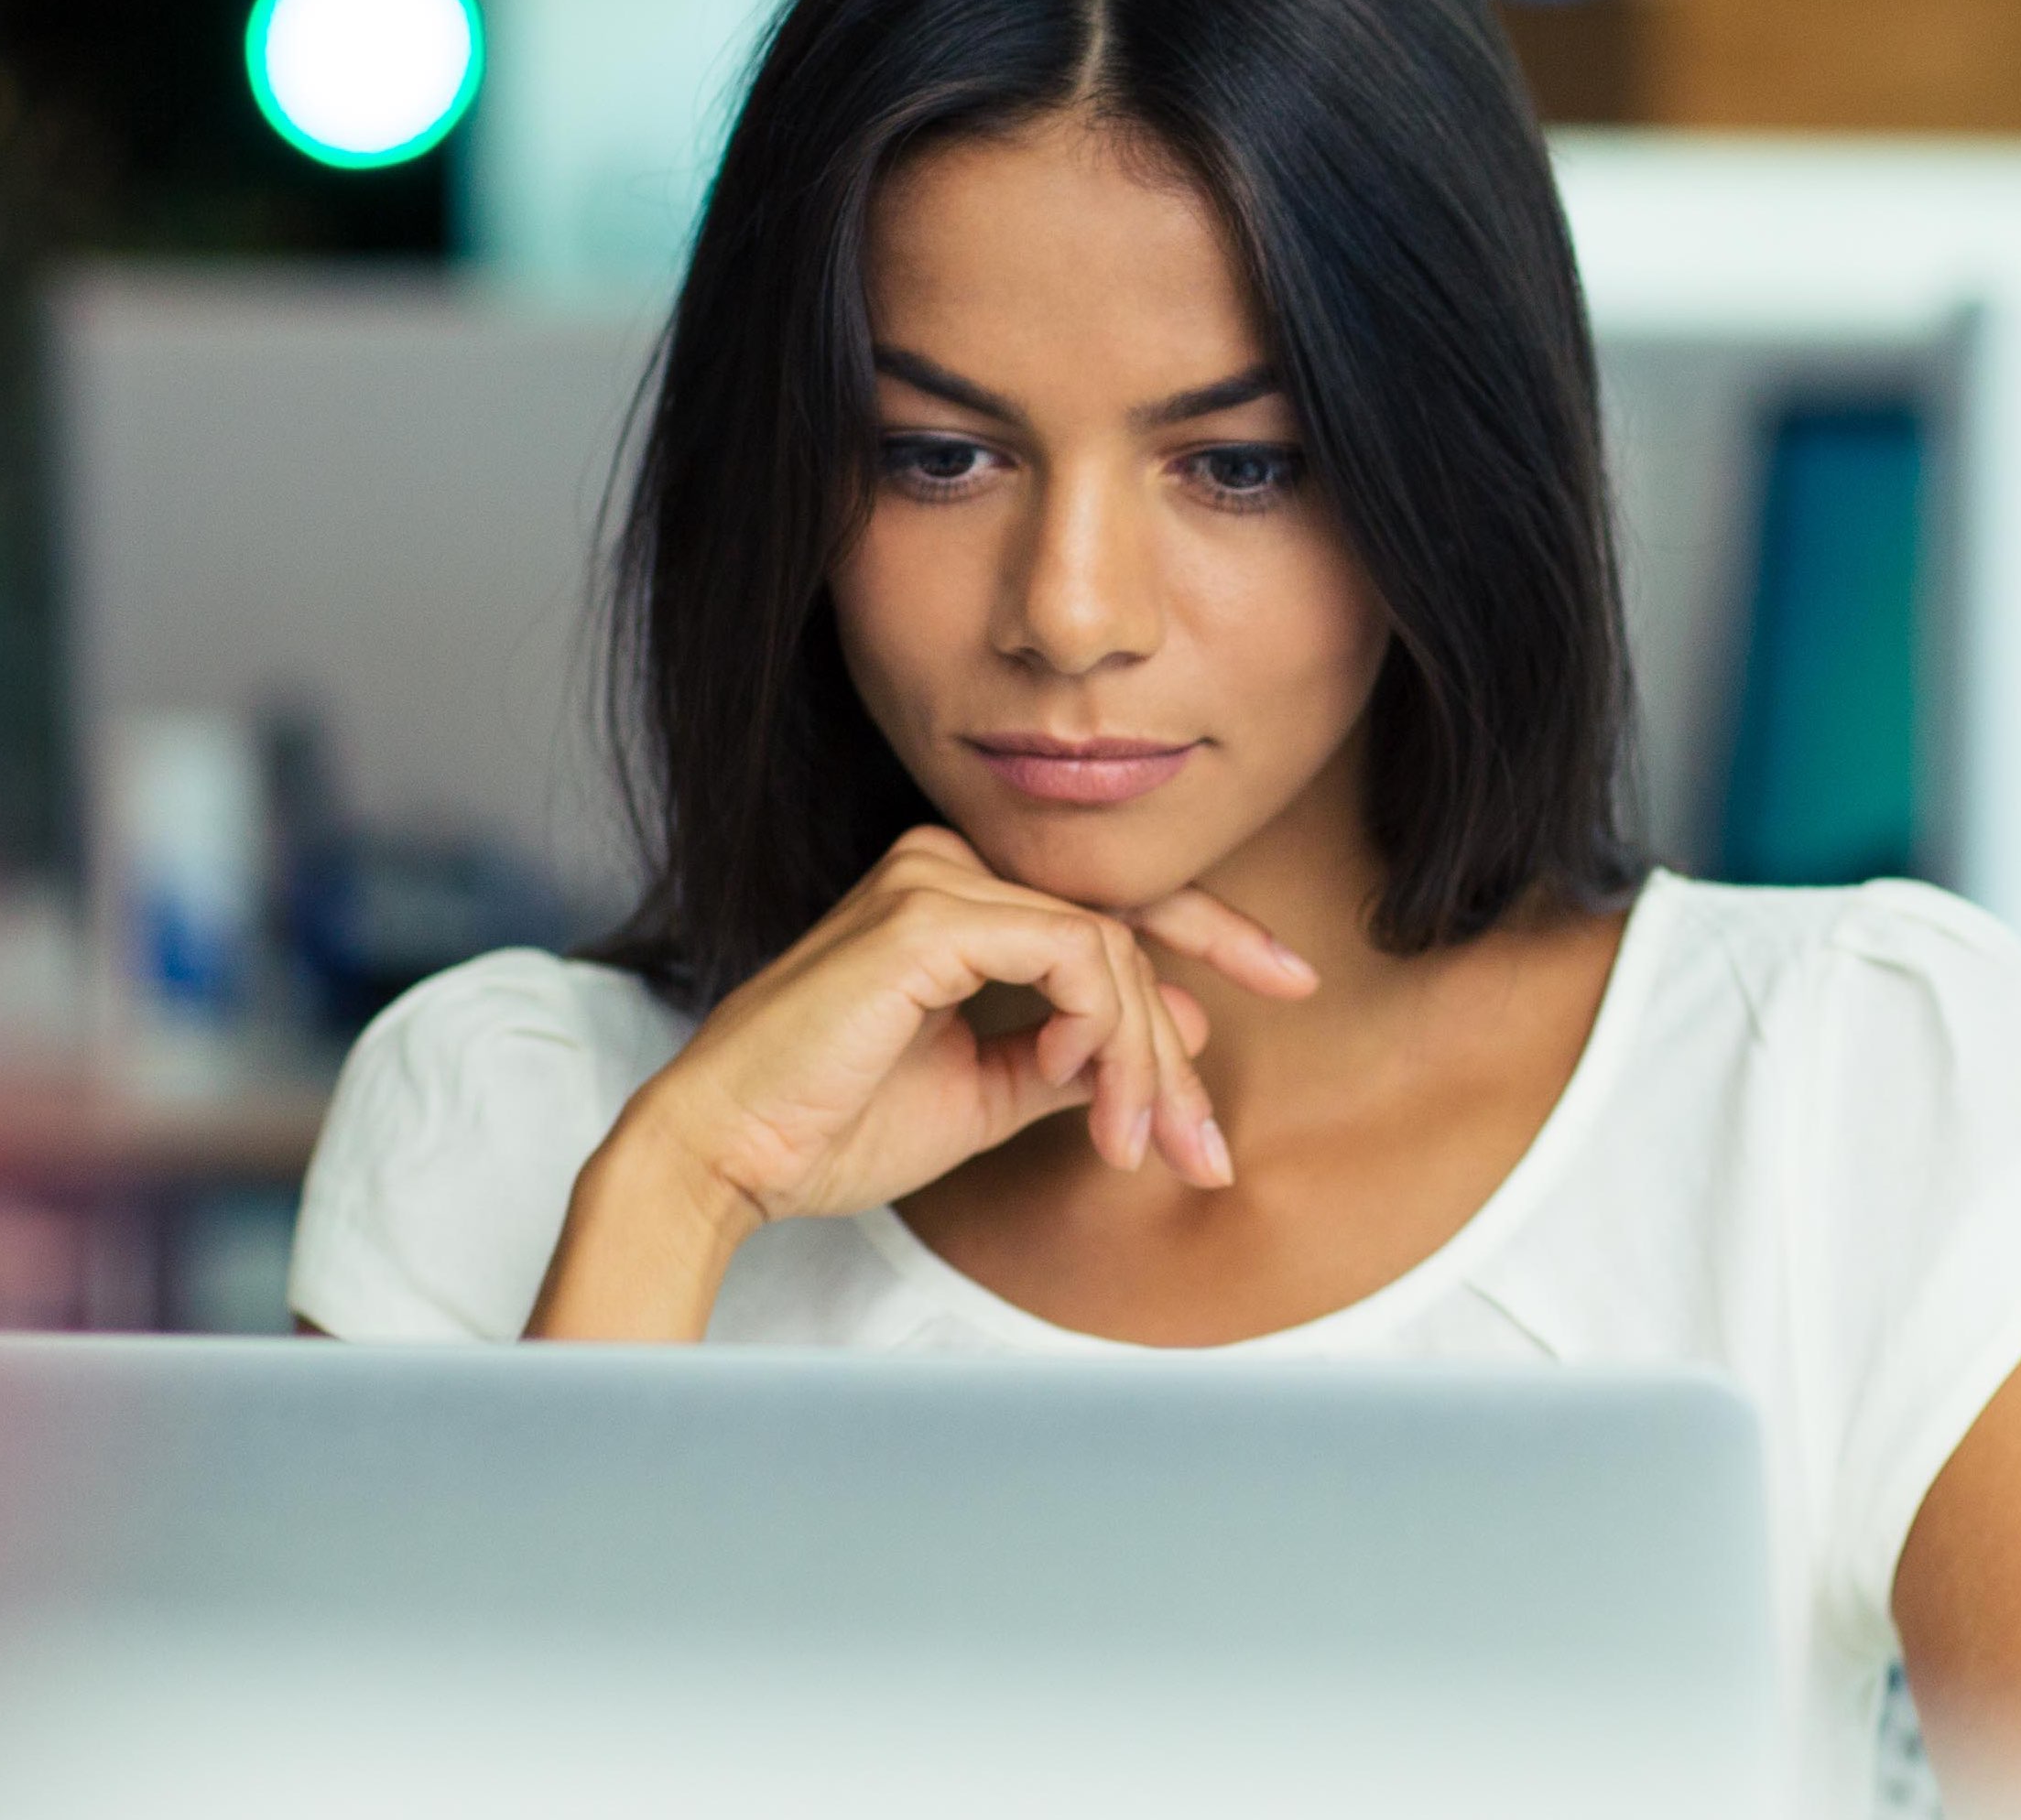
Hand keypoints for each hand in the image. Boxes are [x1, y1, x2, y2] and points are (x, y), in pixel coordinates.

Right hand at [528, 828, 1316, 1338]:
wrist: (727, 1157)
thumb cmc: (829, 1126)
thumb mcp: (984, 1092)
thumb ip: (1070, 1055)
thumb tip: (1170, 1031)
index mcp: (956, 895)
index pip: (1107, 904)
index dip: (1213, 937)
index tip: (1293, 981)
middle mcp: (947, 863)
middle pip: (1125, 929)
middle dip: (1181, 1044)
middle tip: (1211, 1144)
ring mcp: (938, 877)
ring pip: (1113, 953)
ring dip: (1144, 1063)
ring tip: (1139, 1147)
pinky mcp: (933, 915)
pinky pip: (1081, 959)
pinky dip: (1108, 1035)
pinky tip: (1092, 1100)